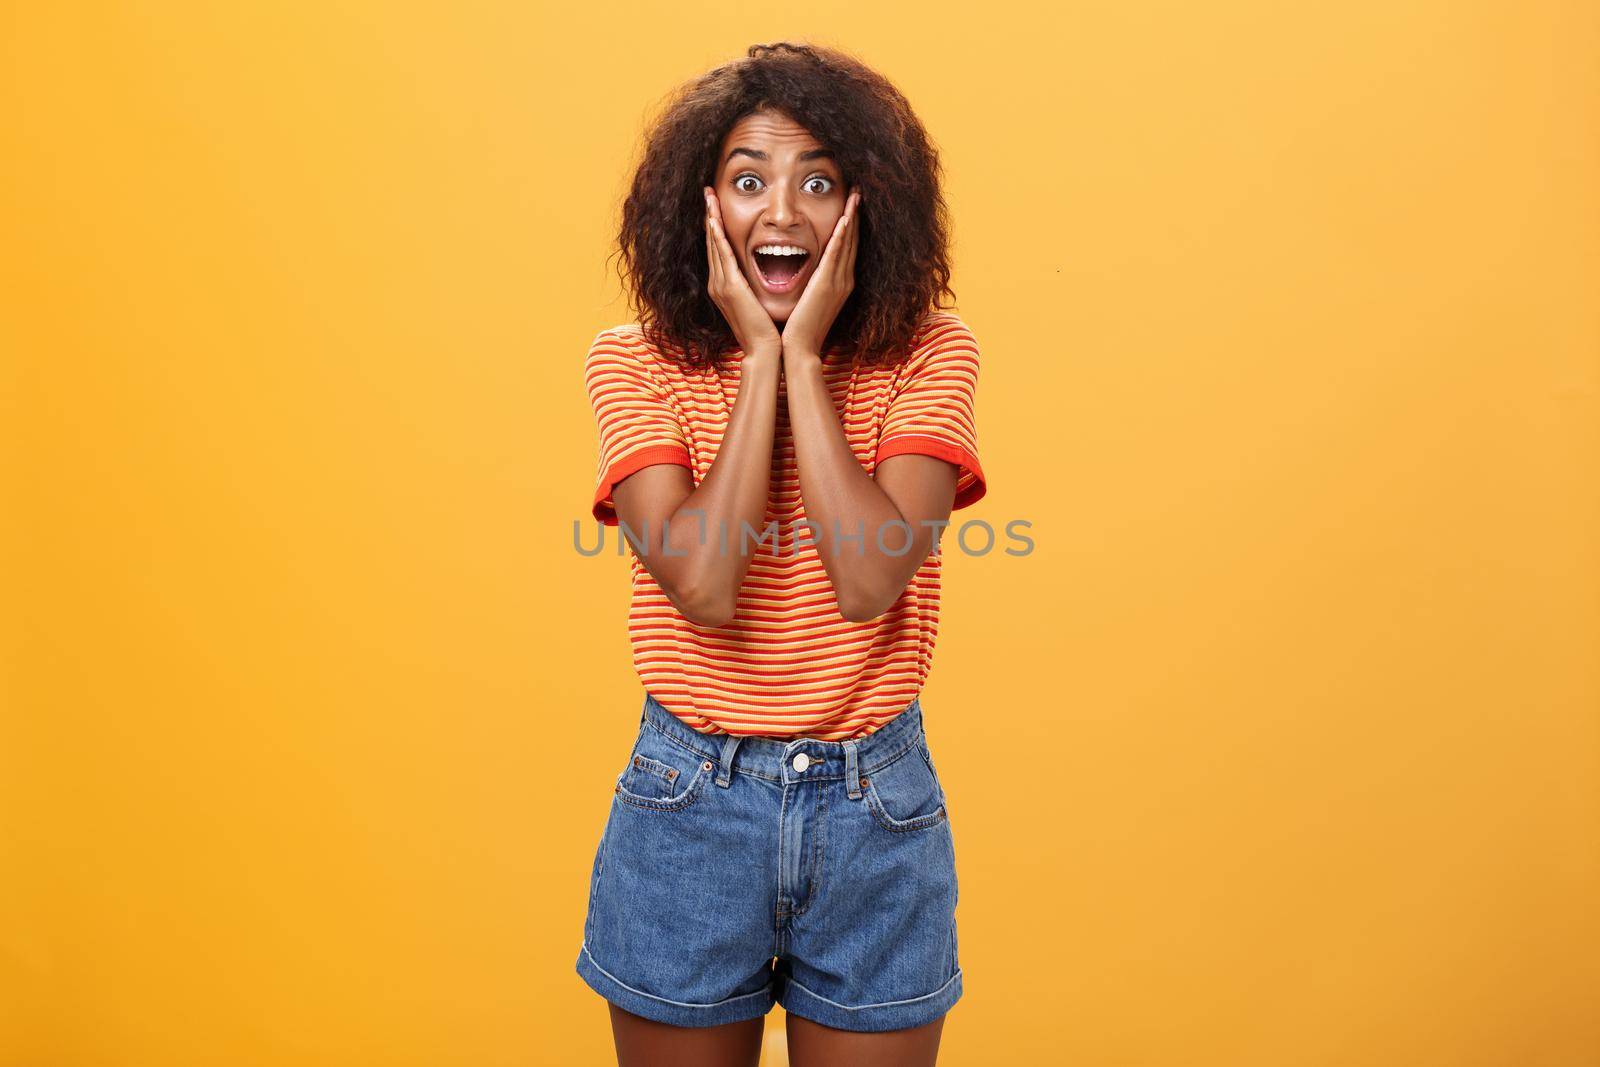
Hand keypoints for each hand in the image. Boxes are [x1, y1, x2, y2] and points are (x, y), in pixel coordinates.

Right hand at [704, 187, 782, 357]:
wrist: (764, 350)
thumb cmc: (765, 329)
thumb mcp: (756, 301)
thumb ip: (752, 286)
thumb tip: (761, 272)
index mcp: (723, 286)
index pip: (717, 249)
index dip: (715, 226)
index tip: (715, 206)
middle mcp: (717, 284)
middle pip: (711, 242)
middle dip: (709, 216)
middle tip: (707, 192)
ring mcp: (720, 285)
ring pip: (713, 244)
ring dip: (711, 219)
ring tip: (708, 198)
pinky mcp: (729, 288)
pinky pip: (722, 256)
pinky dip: (717, 236)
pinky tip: (714, 220)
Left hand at [781, 187, 860, 360]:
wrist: (799, 349)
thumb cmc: (800, 327)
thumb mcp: (810, 298)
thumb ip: (812, 282)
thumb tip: (807, 270)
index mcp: (839, 282)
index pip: (847, 245)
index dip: (850, 222)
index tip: (851, 202)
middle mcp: (844, 280)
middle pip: (852, 239)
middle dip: (855, 213)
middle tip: (858, 189)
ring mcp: (838, 282)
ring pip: (847, 242)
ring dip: (851, 216)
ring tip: (855, 194)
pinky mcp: (827, 285)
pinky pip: (835, 255)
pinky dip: (841, 236)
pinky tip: (844, 218)